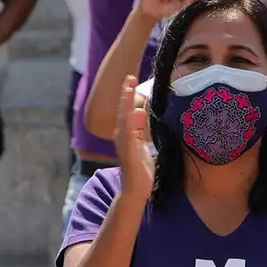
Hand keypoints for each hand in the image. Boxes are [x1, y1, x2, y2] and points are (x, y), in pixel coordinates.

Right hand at [114, 75, 153, 200]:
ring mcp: (124, 143)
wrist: (136, 190)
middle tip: (129, 76)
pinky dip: (129, 120)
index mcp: (127, 134)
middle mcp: (122, 136)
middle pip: (123, 110)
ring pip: (124, 117)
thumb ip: (142, 130)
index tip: (132, 80)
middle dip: (126, 93)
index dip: (129, 96)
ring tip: (129, 86)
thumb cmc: (141, 171)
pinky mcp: (129, 151)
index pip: (127, 111)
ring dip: (126, 101)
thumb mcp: (144, 146)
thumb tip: (141, 112)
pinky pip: (129, 132)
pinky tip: (133, 110)